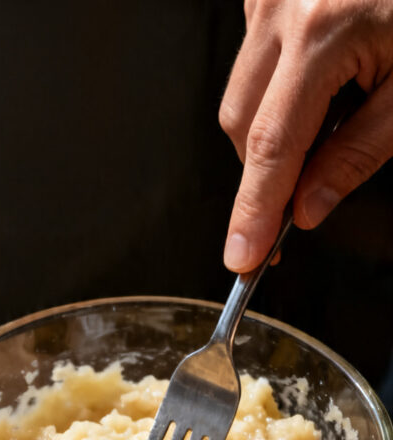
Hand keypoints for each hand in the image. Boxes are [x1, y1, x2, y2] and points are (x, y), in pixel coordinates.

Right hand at [219, 0, 392, 272]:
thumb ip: (358, 153)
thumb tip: (306, 208)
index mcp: (322, 31)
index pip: (271, 145)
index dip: (253, 210)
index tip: (242, 255)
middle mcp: (282, 7)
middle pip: (241, 124)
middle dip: (264, 174)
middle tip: (296, 209)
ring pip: (241, 96)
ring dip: (272, 131)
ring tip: (328, 122)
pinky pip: (253, 62)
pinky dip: (277, 91)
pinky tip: (317, 86)